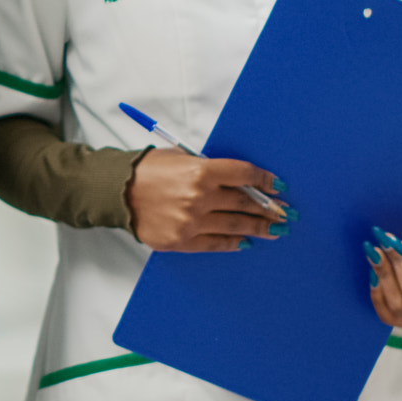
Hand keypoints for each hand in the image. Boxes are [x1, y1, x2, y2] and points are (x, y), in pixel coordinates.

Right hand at [126, 148, 286, 251]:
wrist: (117, 191)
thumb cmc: (146, 170)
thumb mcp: (179, 156)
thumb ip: (207, 167)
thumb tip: (234, 180)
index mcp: (200, 171)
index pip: (244, 175)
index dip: (265, 181)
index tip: (278, 186)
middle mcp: (199, 197)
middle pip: (244, 202)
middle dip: (268, 207)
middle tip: (284, 212)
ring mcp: (191, 222)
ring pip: (235, 225)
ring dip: (258, 227)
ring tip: (274, 229)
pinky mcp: (181, 240)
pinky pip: (215, 244)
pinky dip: (232, 243)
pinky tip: (245, 242)